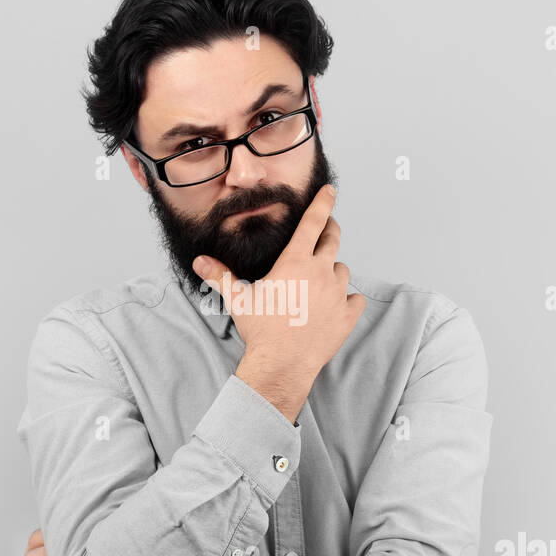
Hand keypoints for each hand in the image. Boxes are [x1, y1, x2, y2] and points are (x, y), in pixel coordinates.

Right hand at [192, 183, 364, 419]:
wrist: (283, 365)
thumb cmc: (261, 331)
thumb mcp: (238, 300)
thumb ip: (221, 276)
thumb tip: (200, 262)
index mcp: (295, 262)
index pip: (313, 223)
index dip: (323, 203)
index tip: (331, 191)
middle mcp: (320, 273)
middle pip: (333, 240)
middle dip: (331, 230)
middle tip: (327, 229)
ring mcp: (337, 294)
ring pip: (343, 270)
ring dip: (334, 270)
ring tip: (320, 280)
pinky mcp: (347, 316)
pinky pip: (355, 299)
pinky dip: (348, 299)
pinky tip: (337, 304)